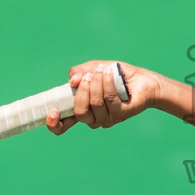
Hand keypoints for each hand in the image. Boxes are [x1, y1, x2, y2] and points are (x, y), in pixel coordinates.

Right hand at [45, 60, 159, 133]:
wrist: (141, 79)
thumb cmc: (114, 75)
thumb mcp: (91, 68)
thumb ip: (77, 72)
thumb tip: (72, 81)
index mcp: (81, 110)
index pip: (62, 126)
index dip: (54, 123)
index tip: (53, 111)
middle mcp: (93, 119)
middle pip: (80, 112)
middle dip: (82, 91)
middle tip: (88, 75)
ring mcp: (107, 119)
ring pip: (96, 104)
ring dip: (97, 83)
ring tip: (103, 70)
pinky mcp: (121, 115)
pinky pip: (110, 100)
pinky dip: (109, 83)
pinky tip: (111, 73)